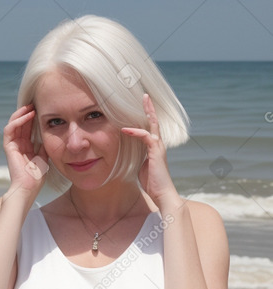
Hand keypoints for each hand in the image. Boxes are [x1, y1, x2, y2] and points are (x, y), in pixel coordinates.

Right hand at [3, 104, 48, 197]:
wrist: (29, 188)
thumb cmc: (37, 177)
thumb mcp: (44, 157)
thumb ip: (44, 146)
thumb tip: (49, 134)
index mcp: (26, 147)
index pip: (28, 128)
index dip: (33, 118)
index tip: (42, 109)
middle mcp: (18, 145)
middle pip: (21, 124)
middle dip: (27, 112)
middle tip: (35, 103)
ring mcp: (12, 145)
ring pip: (13, 124)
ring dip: (21, 114)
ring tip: (30, 106)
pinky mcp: (8, 147)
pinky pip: (10, 130)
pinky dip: (17, 121)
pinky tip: (27, 115)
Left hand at [121, 94, 180, 208]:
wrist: (162, 193)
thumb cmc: (152, 183)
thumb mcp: (141, 168)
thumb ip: (137, 159)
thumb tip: (130, 156)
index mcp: (154, 147)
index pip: (149, 128)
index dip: (144, 118)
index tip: (138, 108)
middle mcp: (158, 144)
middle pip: (154, 121)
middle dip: (149, 108)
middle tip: (144, 95)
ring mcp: (158, 146)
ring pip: (153, 124)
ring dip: (147, 111)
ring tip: (142, 99)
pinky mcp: (156, 151)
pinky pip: (146, 136)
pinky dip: (135, 132)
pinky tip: (125, 129)